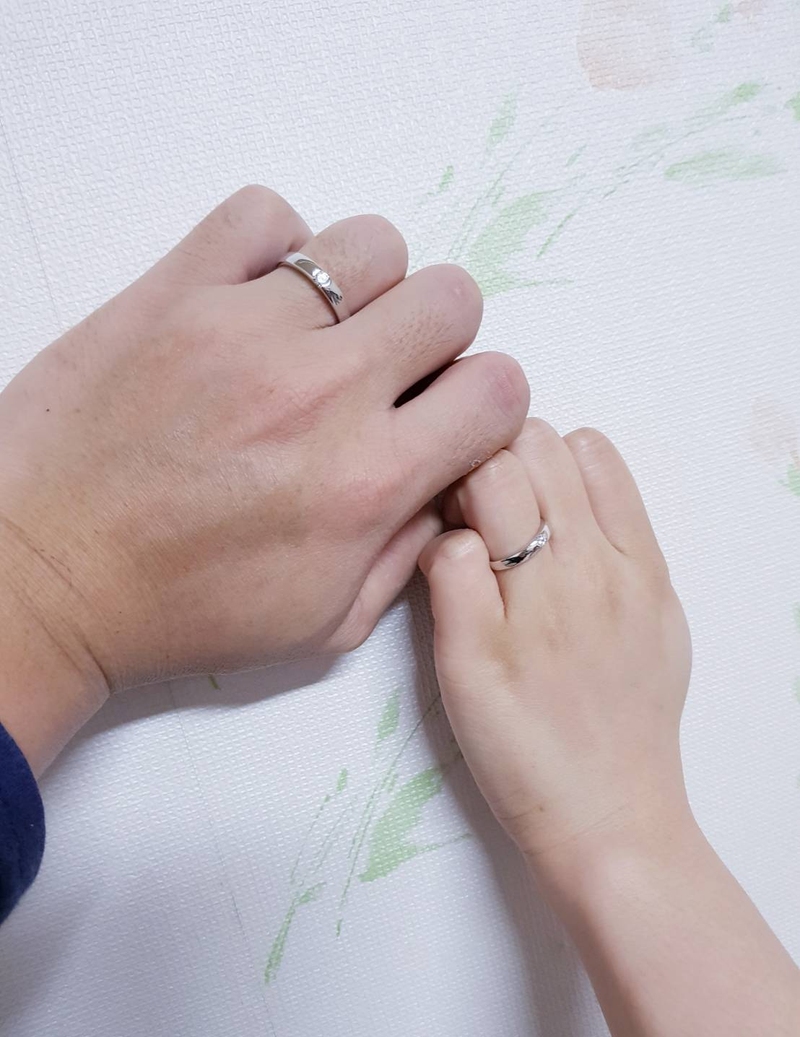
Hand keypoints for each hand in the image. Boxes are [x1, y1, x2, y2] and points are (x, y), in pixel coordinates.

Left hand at [0, 186, 528, 770]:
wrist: (44, 574)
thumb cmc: (177, 610)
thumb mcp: (322, 624)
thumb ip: (409, 552)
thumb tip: (446, 480)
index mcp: (367, 484)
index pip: (498, 389)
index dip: (486, 402)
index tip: (449, 415)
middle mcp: (320, 395)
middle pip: (451, 298)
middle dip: (438, 338)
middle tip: (388, 373)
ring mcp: (244, 331)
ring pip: (372, 244)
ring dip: (367, 289)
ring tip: (322, 335)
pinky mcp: (174, 291)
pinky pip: (266, 214)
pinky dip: (278, 249)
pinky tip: (259, 302)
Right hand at [421, 419, 799, 1036]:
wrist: (610, 819)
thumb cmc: (522, 752)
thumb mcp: (460, 674)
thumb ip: (451, 582)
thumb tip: (450, 522)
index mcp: (538, 580)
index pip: (493, 463)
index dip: (454, 474)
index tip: (445, 515)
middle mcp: (597, 559)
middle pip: (541, 442)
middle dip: (495, 458)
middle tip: (476, 517)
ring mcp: (639, 569)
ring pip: (589, 454)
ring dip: (544, 467)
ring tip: (520, 523)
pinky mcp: (663, 587)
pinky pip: (629, 495)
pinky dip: (590, 489)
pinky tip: (565, 539)